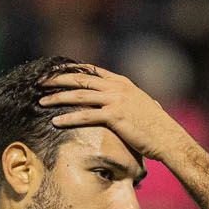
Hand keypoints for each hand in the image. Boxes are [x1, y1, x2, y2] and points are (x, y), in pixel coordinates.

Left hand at [39, 64, 190, 162]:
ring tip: (41, 101)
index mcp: (121, 82)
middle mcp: (117, 87)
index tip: (55, 73)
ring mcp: (116, 100)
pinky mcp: (115, 116)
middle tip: (40, 83)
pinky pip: (86, 115)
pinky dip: (69, 118)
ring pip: (80, 96)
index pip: (90, 71)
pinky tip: (55, 121)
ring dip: (58, 98)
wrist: (168, 138)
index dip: (70, 71)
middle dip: (58, 80)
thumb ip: (128, 101)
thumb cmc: (156, 127)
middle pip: (80, 79)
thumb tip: (122, 104)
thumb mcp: (141, 107)